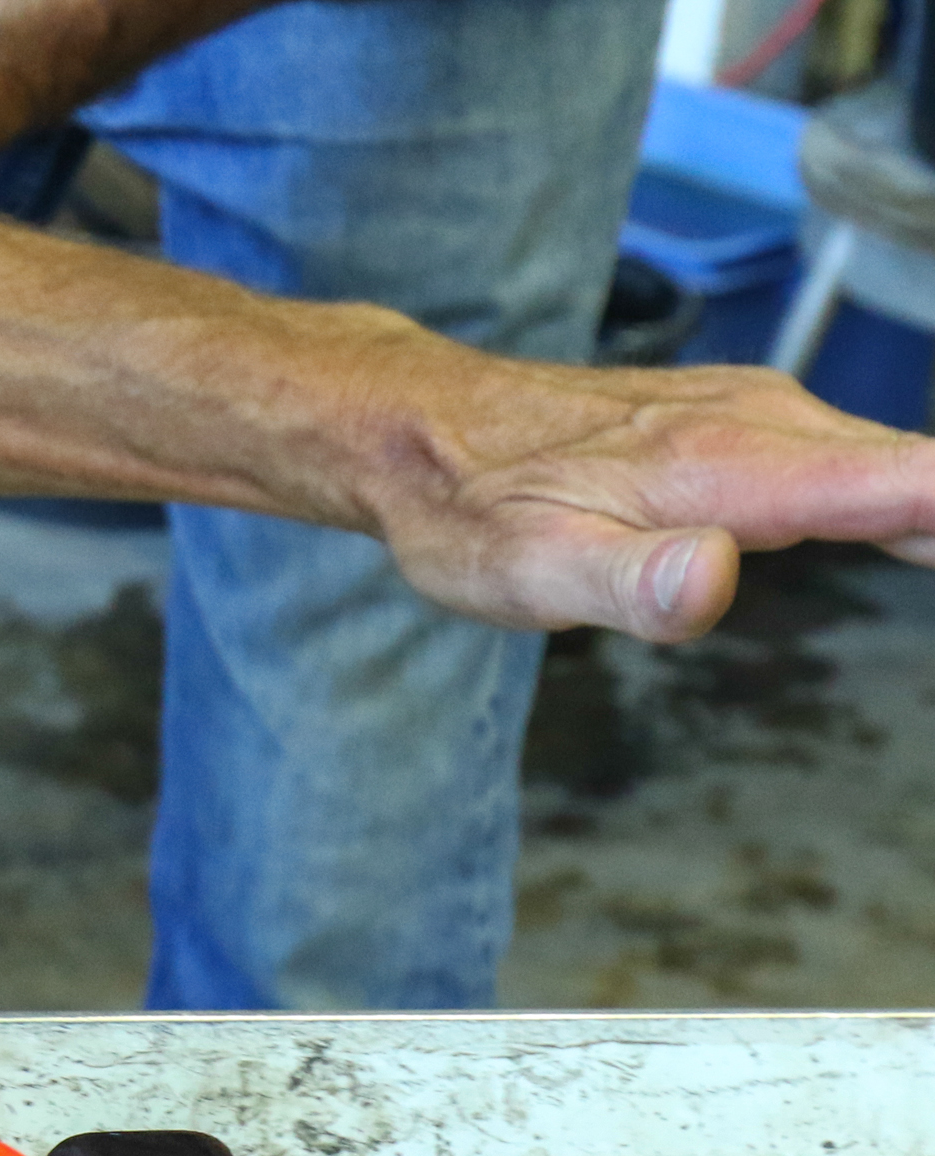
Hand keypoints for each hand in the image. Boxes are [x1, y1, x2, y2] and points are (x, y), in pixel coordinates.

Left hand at [361, 351, 934, 641]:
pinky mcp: (753, 432)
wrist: (422, 436)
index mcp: (738, 468)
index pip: (915, 486)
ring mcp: (766, 422)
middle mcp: (771, 428)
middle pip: (930, 481)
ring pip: (903, 471)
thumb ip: (631, 582)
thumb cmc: (471, 512)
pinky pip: (863, 467)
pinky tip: (929, 529)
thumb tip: (715, 580)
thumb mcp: (530, 570)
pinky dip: (917, 499)